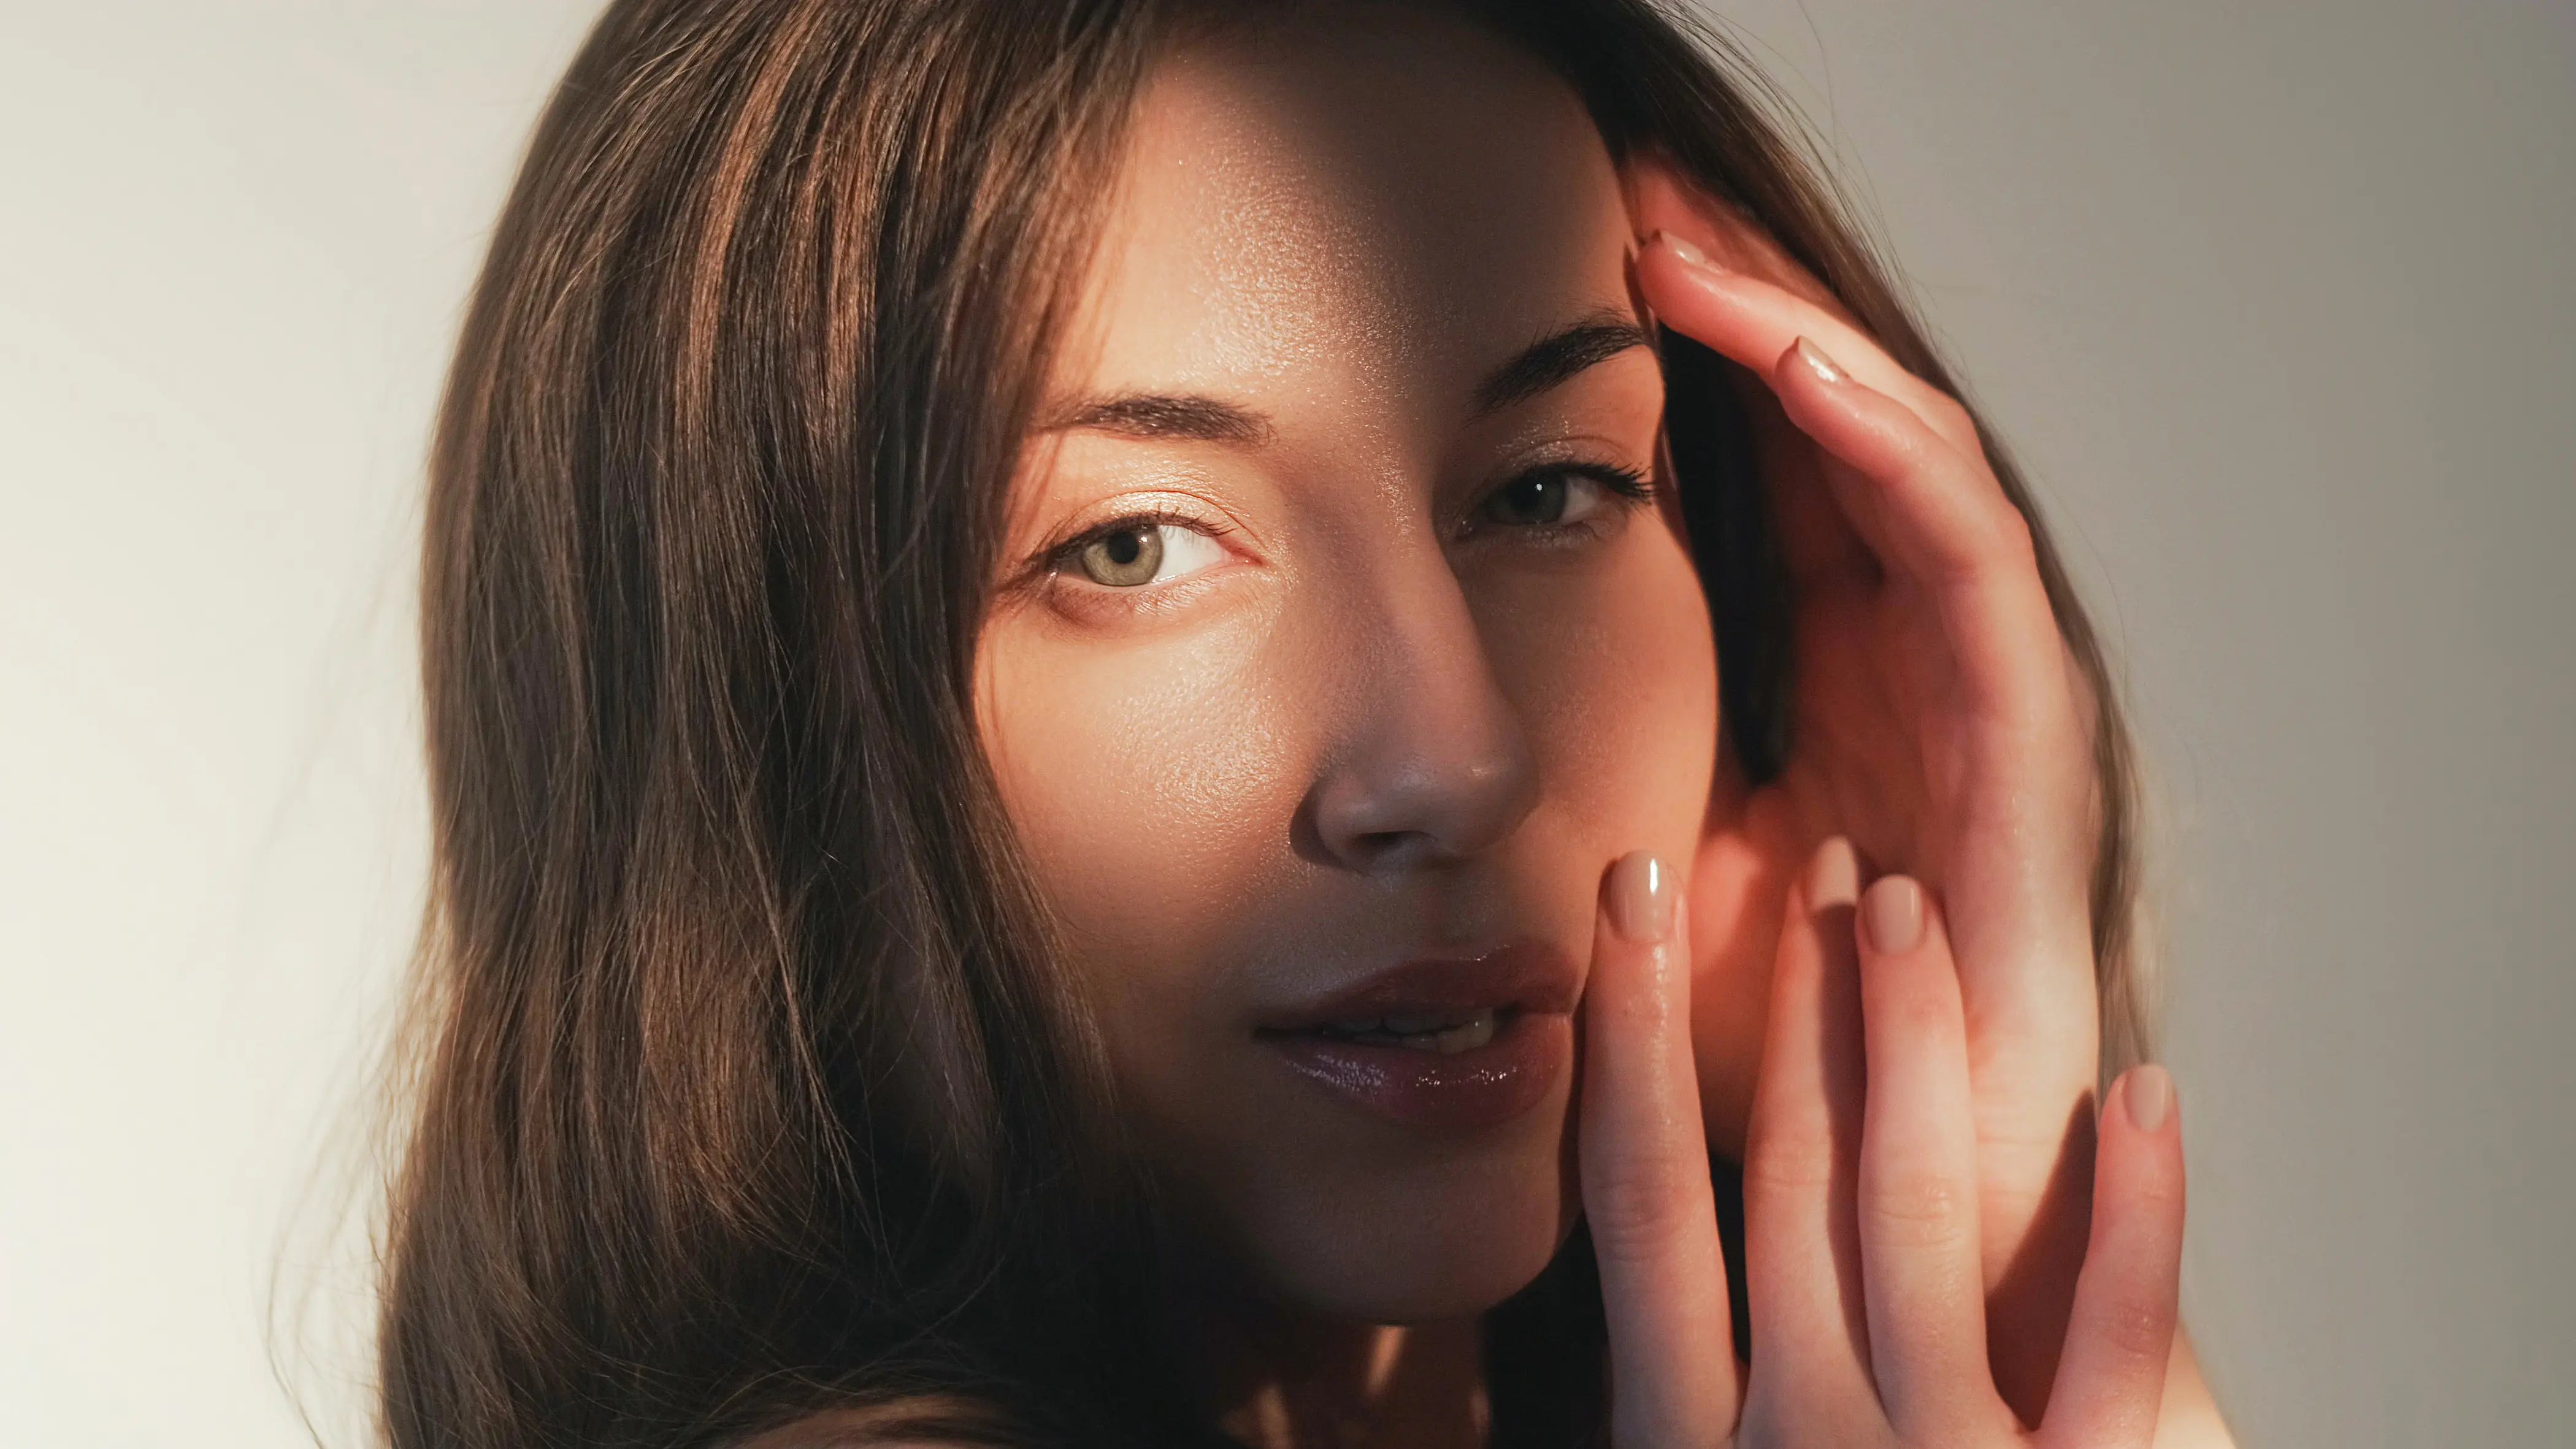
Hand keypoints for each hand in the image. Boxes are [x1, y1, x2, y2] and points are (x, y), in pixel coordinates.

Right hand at [1579, 844, 2182, 1446]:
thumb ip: (1677, 1387)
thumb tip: (1637, 1231)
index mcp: (1681, 1446)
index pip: (1645, 1198)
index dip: (1635, 1031)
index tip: (1637, 884)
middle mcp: (1807, 1441)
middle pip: (1795, 1173)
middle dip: (1799, 999)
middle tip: (1822, 862)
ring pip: (1922, 1209)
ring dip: (1917, 1037)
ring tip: (1916, 907)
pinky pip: (2121, 1339)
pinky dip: (2138, 1209)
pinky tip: (2147, 1088)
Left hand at [1628, 161, 2105, 1415]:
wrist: (1884, 1200)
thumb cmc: (1770, 1056)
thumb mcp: (1638, 882)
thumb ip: (1584, 776)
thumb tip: (1439, 711)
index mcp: (1825, 670)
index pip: (1767, 468)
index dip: (1687, 360)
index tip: (1575, 265)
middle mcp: (1906, 657)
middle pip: (1835, 432)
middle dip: (1743, 302)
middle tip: (1635, 193)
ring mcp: (1976, 687)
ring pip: (1907, 459)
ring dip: (1807, 343)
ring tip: (1693, 252)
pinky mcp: (2027, 738)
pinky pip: (1973, 560)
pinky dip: (1894, 453)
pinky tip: (1803, 368)